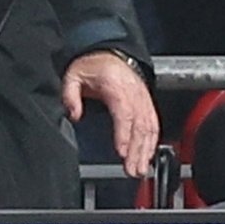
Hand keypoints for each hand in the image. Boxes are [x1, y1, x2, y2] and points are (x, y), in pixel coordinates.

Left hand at [63, 49, 157, 177]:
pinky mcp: (147, 105)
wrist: (112, 53)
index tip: (122, 151)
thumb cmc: (94, 64)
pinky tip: (148, 156)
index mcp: (117, 87)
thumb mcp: (74, 75)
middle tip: (132, 170)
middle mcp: (134, 95)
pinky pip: (153, 125)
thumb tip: (73, 114)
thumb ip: (70, 95)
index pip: (124, 114)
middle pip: (139, 126)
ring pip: (149, 128)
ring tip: (140, 169)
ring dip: (146, 150)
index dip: (124, 134)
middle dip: (137, 150)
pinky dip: (152, 142)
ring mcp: (143, 100)